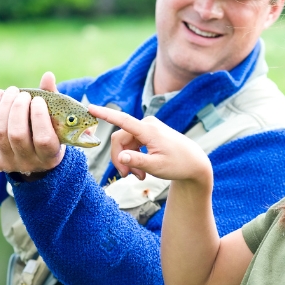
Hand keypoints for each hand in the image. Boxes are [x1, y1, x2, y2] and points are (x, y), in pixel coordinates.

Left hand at [0, 72, 64, 175]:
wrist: (34, 159)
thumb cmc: (50, 134)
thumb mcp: (56, 121)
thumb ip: (53, 99)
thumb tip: (48, 76)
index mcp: (49, 157)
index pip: (43, 139)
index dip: (39, 117)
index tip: (38, 100)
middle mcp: (29, 164)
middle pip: (18, 135)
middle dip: (18, 109)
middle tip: (22, 94)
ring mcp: (9, 163)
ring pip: (1, 132)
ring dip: (4, 107)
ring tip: (11, 91)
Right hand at [89, 106, 211, 183]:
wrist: (195, 163)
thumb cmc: (178, 165)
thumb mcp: (156, 167)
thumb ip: (137, 161)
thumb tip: (121, 157)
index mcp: (149, 130)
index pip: (122, 120)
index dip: (105, 114)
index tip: (90, 108)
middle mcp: (147, 125)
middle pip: (120, 139)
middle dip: (121, 159)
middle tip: (127, 177)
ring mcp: (148, 128)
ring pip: (125, 144)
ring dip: (128, 161)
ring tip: (139, 176)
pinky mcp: (149, 133)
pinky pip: (133, 144)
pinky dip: (134, 157)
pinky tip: (141, 171)